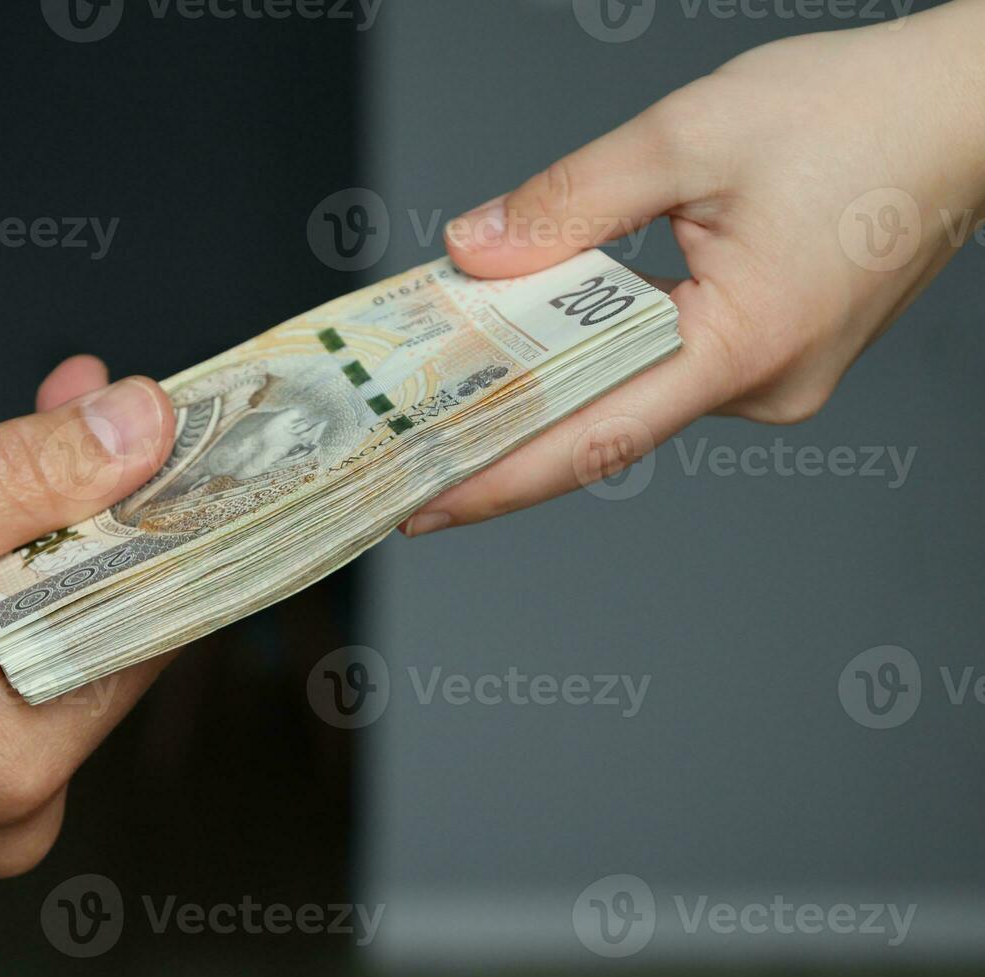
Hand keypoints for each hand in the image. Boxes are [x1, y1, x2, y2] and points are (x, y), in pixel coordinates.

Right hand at [0, 356, 175, 882]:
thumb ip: (30, 473)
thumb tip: (141, 429)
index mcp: (20, 755)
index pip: (150, 616)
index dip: (152, 511)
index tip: (156, 444)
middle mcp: (6, 803)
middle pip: (79, 616)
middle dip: (52, 500)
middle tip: (57, 410)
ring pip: (15, 635)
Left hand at [403, 1, 984, 535]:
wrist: (967, 110)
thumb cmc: (857, 116)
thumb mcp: (687, 138)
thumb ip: (569, 202)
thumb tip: (478, 250)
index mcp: (745, 344)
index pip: (592, 435)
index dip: (499, 476)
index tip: (425, 502)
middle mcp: (763, 385)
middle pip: (605, 421)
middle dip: (505, 432)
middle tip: (411, 445)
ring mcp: (773, 377)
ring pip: (636, 392)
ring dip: (554, 384)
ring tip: (459, 383)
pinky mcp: (774, 356)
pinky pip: (669, 367)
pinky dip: (605, 356)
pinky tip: (549, 339)